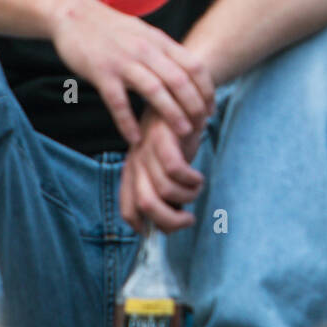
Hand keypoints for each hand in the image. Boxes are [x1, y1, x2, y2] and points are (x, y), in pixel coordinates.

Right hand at [49, 0, 214, 145]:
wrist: (74, 15)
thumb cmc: (112, 28)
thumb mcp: (145, 33)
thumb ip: (164, 52)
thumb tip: (187, 71)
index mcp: (159, 41)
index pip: (193, 65)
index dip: (206, 89)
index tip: (212, 108)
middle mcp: (145, 50)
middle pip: (179, 80)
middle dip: (194, 105)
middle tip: (202, 126)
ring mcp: (123, 61)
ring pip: (155, 90)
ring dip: (171, 114)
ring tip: (182, 133)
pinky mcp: (101, 73)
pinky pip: (118, 102)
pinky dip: (127, 122)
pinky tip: (135, 138)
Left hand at [120, 110, 204, 232]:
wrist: (184, 97)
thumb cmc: (179, 139)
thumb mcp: (168, 168)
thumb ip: (164, 193)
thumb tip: (165, 230)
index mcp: (133, 173)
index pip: (129, 210)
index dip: (146, 226)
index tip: (168, 227)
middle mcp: (136, 163)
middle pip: (145, 206)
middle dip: (170, 221)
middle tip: (188, 219)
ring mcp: (146, 149)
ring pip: (164, 189)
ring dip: (187, 196)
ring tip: (197, 187)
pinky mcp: (162, 136)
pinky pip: (174, 168)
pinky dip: (190, 180)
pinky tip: (197, 176)